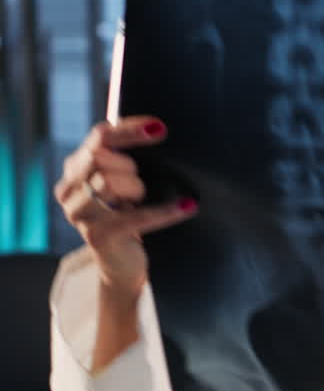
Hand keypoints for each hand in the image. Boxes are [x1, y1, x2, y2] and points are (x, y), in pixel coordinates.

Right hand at [54, 117, 197, 305]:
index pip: (100, 137)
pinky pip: (136, 216)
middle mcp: (69, 189)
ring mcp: (79, 214)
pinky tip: (188, 206)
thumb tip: (156, 127)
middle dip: (128, 167)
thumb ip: (126, 155)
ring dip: (135, 188)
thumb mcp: (124, 180)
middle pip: (100, 158)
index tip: (159, 128)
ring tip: (139, 199)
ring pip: (108, 183)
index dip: (129, 129)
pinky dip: (165, 211)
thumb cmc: (127, 213)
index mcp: (75, 168)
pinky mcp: (98, 236)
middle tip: (138, 186)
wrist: (122, 263)